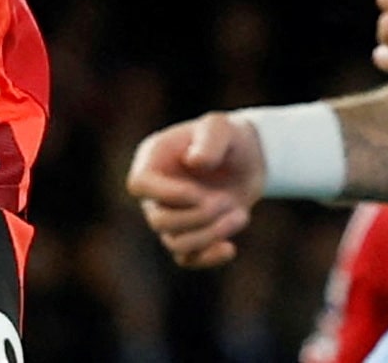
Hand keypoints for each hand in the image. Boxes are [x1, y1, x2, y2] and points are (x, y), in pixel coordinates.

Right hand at [125, 112, 263, 268]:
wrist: (248, 160)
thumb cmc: (228, 138)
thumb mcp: (221, 127)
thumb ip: (210, 139)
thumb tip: (194, 163)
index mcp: (153, 160)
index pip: (139, 185)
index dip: (167, 195)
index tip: (199, 193)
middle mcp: (155, 192)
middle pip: (159, 220)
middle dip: (198, 216)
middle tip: (228, 200)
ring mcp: (170, 216)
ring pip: (175, 243)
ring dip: (210, 235)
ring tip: (241, 215)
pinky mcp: (188, 235)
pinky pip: (187, 259)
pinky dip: (208, 258)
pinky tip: (230, 248)